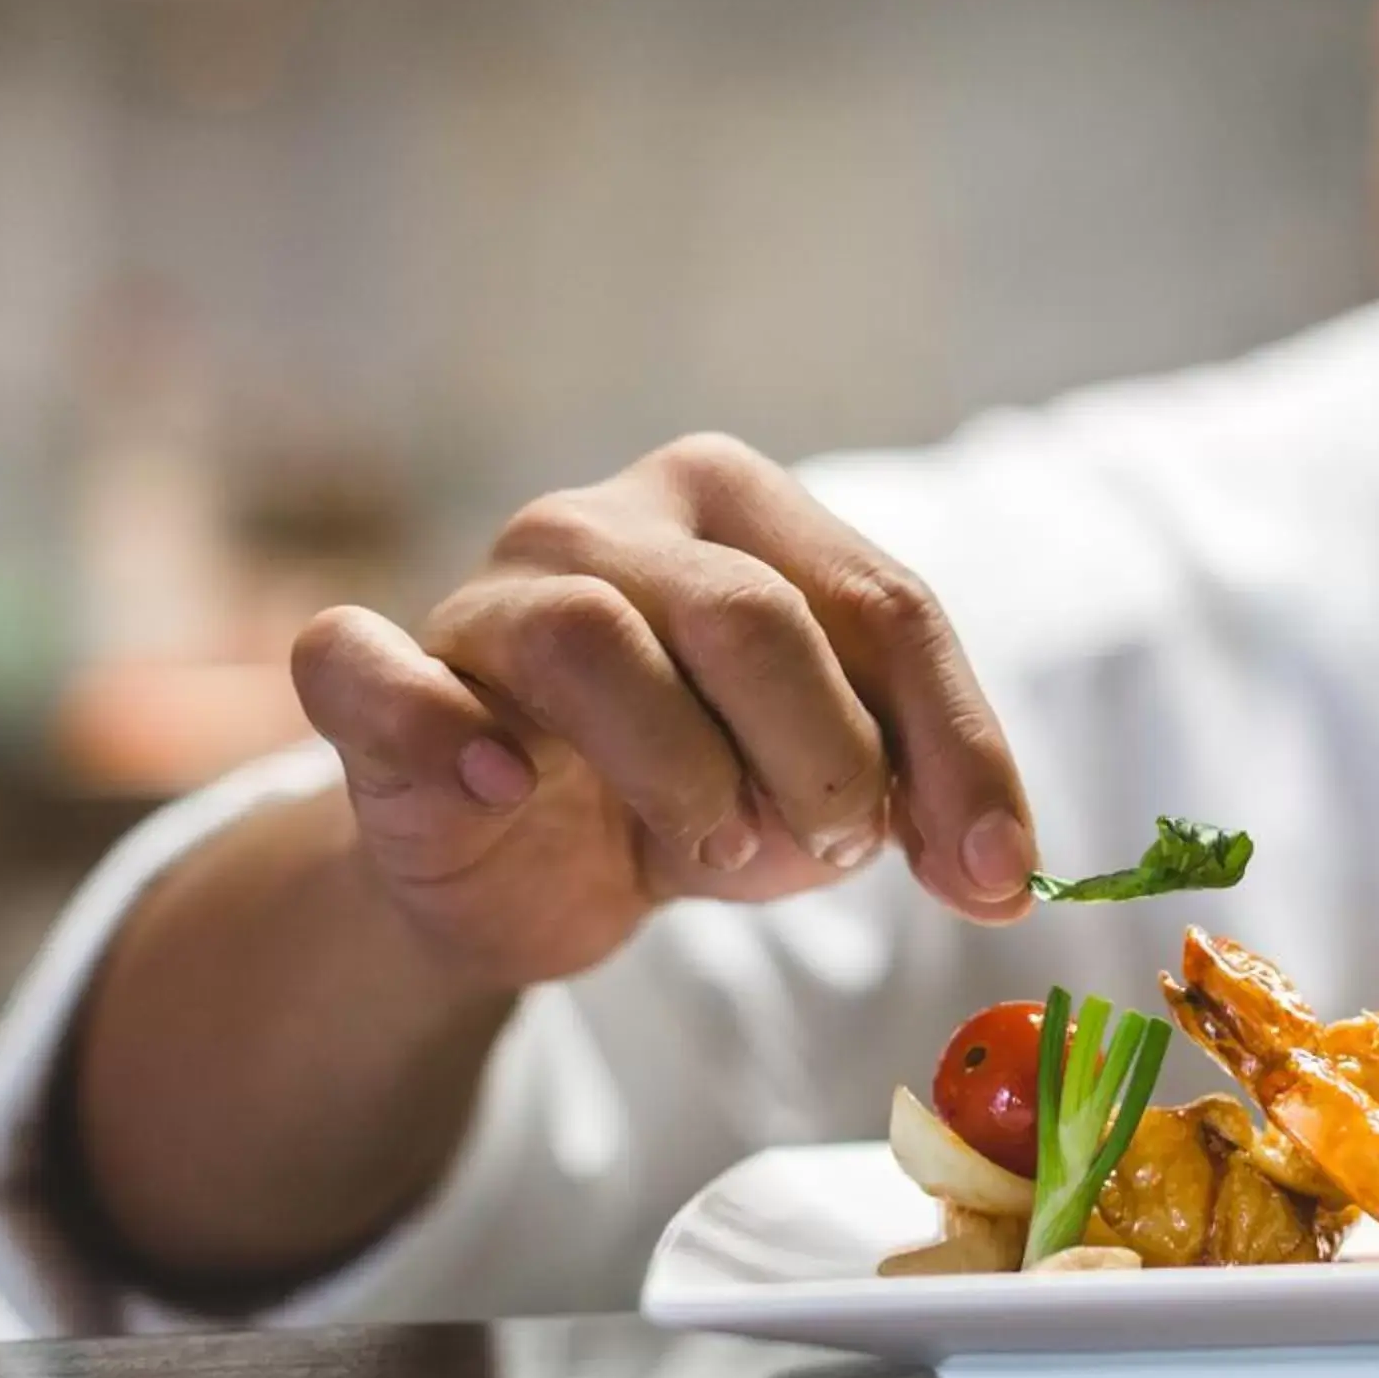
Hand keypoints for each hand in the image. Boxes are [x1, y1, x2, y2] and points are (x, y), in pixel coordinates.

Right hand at [288, 434, 1036, 990]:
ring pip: (596, 640)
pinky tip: (504, 786)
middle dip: (821, 760)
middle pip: (752, 615)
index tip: (996, 872)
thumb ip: (920, 796)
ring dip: (683, 775)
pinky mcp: (380, 679)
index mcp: (739, 504)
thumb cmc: (690, 788)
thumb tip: (1005, 873)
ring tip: (711, 847)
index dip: (955, 748)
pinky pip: (373, 668)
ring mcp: (485, 590)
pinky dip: (443, 729)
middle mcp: (608, 517)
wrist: (517, 869)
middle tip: (829, 851)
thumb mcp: (826, 785)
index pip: (884, 602)